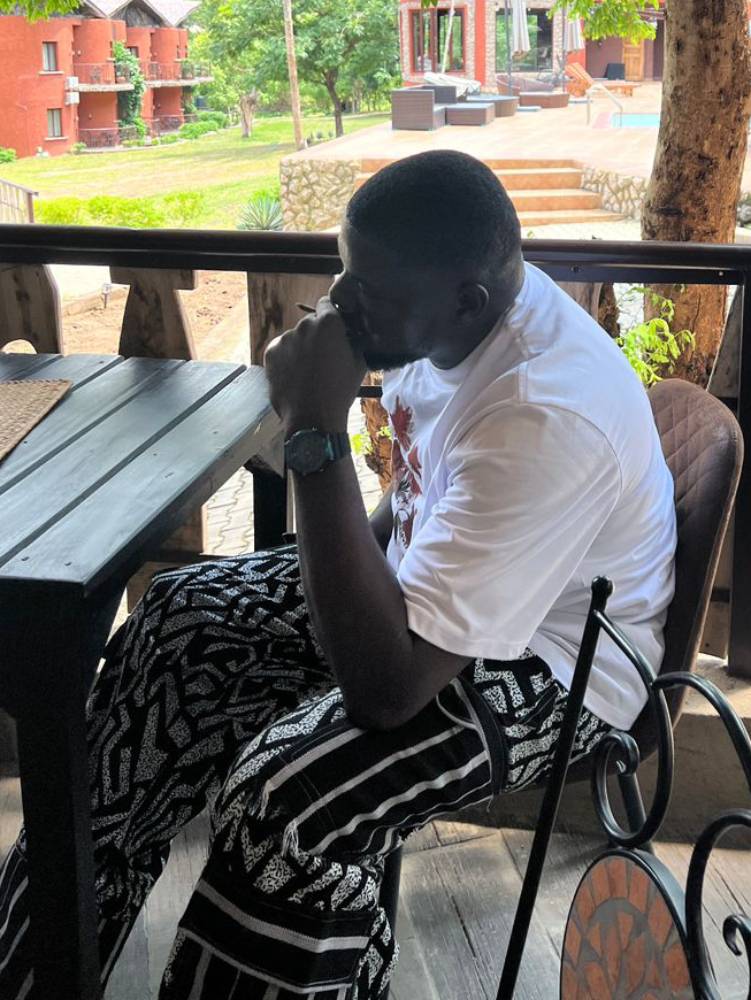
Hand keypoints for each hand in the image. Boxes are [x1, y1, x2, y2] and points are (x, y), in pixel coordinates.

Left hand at [264, 297, 366, 432]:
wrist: (312, 417)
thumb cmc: (340, 390)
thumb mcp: (359, 363)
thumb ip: (354, 340)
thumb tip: (352, 332)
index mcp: (329, 323)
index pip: (326, 304)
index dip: (330, 316)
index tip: (332, 329)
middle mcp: (304, 325)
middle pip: (310, 323)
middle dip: (316, 336)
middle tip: (322, 358)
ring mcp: (285, 338)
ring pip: (295, 338)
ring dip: (301, 348)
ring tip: (307, 372)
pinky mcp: (270, 352)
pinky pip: (281, 350)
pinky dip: (287, 359)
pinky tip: (295, 376)